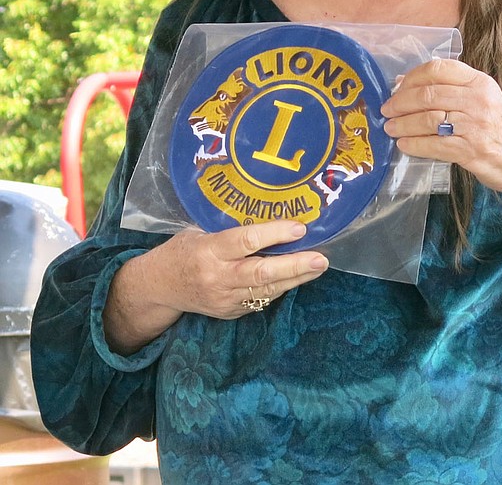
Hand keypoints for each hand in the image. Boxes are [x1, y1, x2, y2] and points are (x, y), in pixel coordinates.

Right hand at [152, 220, 329, 318]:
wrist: (158, 289)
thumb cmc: (181, 251)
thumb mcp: (198, 232)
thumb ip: (229, 228)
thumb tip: (268, 213)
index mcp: (208, 250)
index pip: (245, 242)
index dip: (274, 234)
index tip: (299, 228)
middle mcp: (217, 277)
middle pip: (261, 273)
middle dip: (294, 266)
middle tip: (320, 258)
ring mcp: (224, 298)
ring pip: (266, 290)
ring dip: (296, 278)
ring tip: (319, 266)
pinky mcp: (230, 312)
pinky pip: (261, 300)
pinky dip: (281, 287)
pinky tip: (299, 277)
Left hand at [380, 58, 501, 203]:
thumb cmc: (500, 129)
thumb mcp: (484, 99)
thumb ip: (452, 89)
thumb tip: (406, 83)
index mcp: (480, 82)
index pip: (439, 69)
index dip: (412, 77)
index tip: (397, 87)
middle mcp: (477, 100)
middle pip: (427, 94)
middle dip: (400, 102)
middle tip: (387, 110)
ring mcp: (474, 125)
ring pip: (427, 119)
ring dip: (402, 124)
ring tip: (391, 128)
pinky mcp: (470, 151)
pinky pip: (433, 145)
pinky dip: (414, 145)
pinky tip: (404, 145)